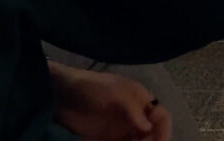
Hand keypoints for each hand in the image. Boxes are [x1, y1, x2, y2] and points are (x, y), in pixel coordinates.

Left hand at [48, 60, 171, 140]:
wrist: (60, 96)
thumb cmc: (91, 88)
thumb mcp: (113, 93)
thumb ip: (132, 109)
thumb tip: (148, 127)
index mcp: (141, 101)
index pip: (161, 117)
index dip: (163, 130)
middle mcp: (135, 117)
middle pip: (153, 134)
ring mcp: (122, 131)